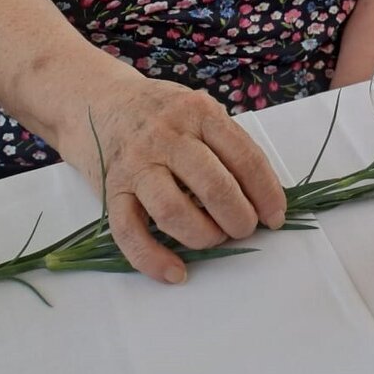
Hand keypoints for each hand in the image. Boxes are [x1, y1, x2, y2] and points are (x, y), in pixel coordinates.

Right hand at [58, 75, 285, 284]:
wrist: (97, 101)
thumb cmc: (160, 112)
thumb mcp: (197, 110)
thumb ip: (226, 142)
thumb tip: (261, 196)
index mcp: (198, 113)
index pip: (244, 157)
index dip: (266, 192)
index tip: (275, 216)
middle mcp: (167, 135)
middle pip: (213, 186)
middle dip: (239, 218)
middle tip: (246, 229)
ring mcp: (136, 163)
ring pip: (173, 211)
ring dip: (203, 236)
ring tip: (215, 239)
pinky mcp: (110, 189)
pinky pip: (129, 232)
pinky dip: (154, 259)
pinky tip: (176, 272)